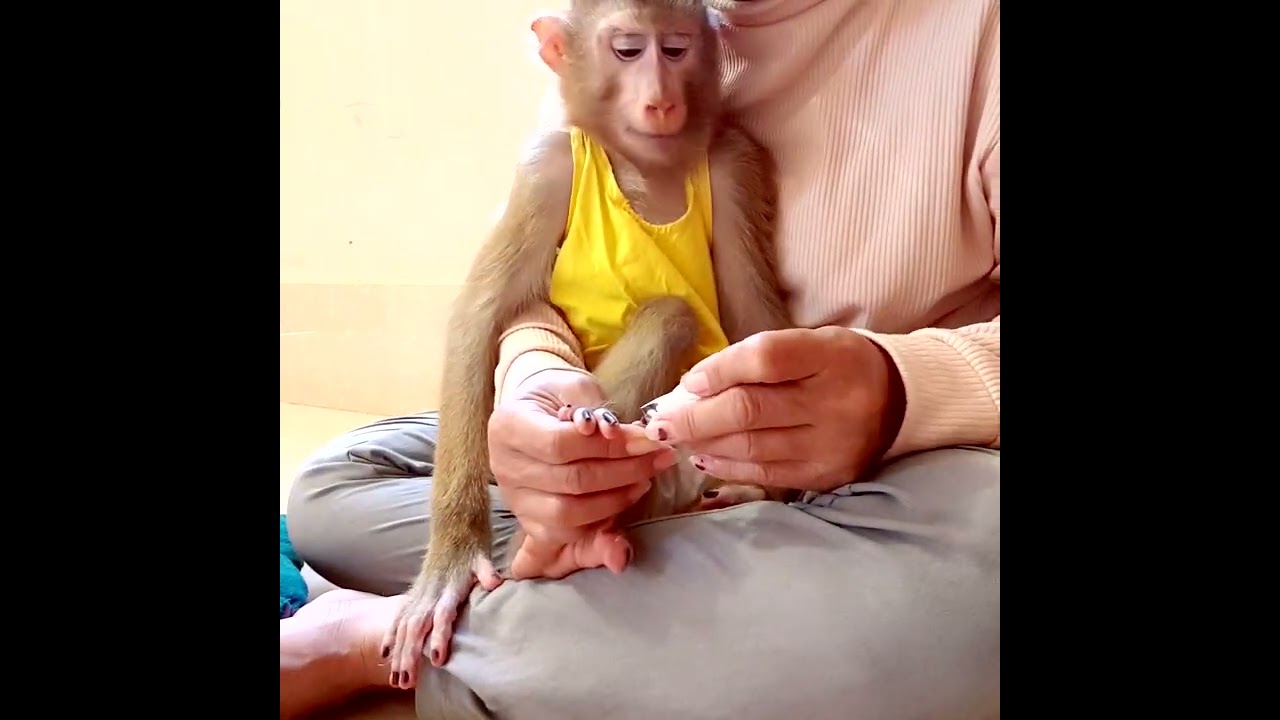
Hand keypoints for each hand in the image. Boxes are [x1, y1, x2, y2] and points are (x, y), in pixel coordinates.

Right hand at [488, 368, 674, 550]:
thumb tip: (617, 434)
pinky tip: (625, 498)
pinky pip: (567, 534)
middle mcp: (505, 467)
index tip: (645, 440)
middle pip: (570, 482)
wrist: (537, 413)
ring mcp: (515, 499)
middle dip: (623, 472)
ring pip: (569, 515)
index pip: (559, 445)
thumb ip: (595, 409)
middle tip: (658, 458)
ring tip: (644, 479)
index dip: (607, 446)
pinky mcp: (530, 521)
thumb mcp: (576, 387)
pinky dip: (601, 521)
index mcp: (508, 427)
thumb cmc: (558, 396)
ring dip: (616, 500)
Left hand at [643, 327, 905, 492]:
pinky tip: (705, 457)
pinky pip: (766, 474)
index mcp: (831, 356)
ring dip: (705, 444)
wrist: (900, 401)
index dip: (720, 370)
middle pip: (751, 410)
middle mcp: (835, 403)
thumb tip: (694, 386)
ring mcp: (832, 444)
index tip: (689, 382)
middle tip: (662, 423)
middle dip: (696, 417)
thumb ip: (758, 359)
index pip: (766, 360)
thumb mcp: (809, 343)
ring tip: (679, 439)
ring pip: (752, 446)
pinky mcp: (827, 475)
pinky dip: (728, 466)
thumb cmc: (838, 365)